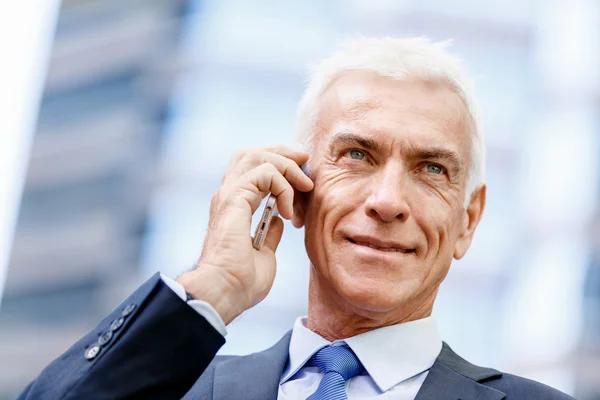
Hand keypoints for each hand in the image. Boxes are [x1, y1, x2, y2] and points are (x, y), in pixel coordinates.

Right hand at [177, 146, 312, 323]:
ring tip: (303, 186)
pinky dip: (283, 186)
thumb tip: (278, 220)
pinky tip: (289, 211)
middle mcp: (228, 196)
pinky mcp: (235, 198)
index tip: (303, 181)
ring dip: (286, 165)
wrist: (225, 291)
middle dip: (282, 152)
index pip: (253, 169)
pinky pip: (264, 173)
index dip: (280, 167)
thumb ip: (269, 233)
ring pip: (256, 156)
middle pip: (251, 153)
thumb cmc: (241, 282)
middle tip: (305, 161)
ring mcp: (229, 195)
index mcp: (233, 207)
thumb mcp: (264, 254)